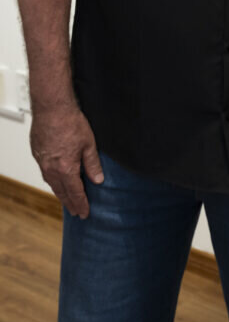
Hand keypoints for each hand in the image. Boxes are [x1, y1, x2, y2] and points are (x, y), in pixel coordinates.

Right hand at [30, 103, 103, 217]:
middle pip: (62, 192)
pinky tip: (56, 181)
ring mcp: (42, 162)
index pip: (75, 193)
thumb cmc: (70, 122)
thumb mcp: (89, 143)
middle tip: (76, 212)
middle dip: (70, 203)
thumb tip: (98, 180)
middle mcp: (51, 169)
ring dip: (60, 193)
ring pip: (52, 184)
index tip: (85, 213)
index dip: (81, 204)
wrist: (51, 108)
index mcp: (66, 169)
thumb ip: (93, 164)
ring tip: (67, 200)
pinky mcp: (38, 154)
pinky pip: (45, 173)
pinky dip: (53, 181)